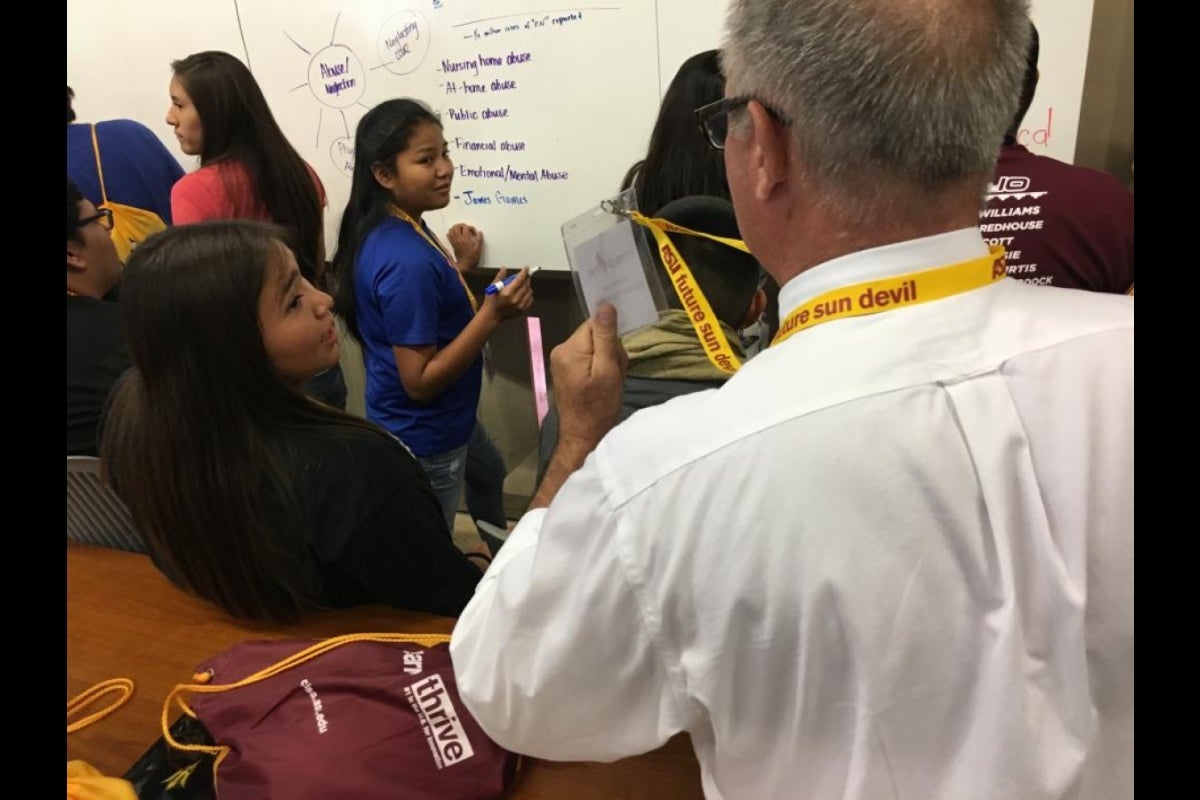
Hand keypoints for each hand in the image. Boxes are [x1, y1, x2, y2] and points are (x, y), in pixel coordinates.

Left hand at [448, 223, 483, 271]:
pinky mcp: (452, 244)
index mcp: (465, 239)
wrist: (464, 266)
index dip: (471, 228)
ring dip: (456, 228)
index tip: (474, 233)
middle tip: (467, 229)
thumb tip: (480, 233)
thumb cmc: (472, 259)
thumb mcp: (478, 249)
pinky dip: (451, 232)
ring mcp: (454, 241)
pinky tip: (456, 235)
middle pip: (457, 226)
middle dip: (462, 225)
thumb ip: (479, 240)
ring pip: (451, 229)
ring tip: (461, 231)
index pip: (465, 227)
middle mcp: (458, 239)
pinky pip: (449, 235)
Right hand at [481, 266, 533, 321]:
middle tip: (523, 276)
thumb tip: (504, 268)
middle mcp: (515, 299)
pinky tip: (523, 293)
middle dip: (526, 278)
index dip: (524, 272)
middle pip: (526, 285)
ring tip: (522, 285)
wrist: (492, 316)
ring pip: (529, 291)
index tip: (526, 268)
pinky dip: (528, 294)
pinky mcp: (522, 310)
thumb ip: (500, 277)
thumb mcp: (493, 287)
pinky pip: (530, 299)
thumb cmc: (491, 301)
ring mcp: (520, 305)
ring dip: (527, 286)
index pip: (519, 280)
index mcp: (507, 293)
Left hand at [551, 303, 627, 449]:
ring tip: (610, 381)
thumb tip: (605, 305)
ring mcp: (562, 361)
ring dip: (608, 360)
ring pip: (594, 346)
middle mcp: (562, 350)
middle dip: (610, 350)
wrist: (584, 436)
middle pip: (595, 334)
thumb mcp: (608, 370)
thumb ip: (606, 337)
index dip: (611, 336)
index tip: (617, 356)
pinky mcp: (567, 370)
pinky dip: (600, 367)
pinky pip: (589, 358)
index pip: (595, 323)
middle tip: (615, 373)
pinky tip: (604, 383)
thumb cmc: (598, 406)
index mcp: (570, 348)